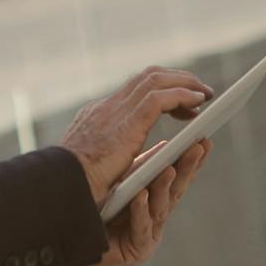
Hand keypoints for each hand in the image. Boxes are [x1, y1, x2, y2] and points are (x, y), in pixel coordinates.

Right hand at [58, 65, 211, 207]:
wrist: (60, 188)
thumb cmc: (72, 184)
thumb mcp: (92, 163)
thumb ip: (108, 152)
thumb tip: (120, 153)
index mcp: (98, 115)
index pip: (134, 89)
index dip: (161, 89)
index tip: (180, 100)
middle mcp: (107, 107)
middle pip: (147, 77)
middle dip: (177, 79)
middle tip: (200, 90)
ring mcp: (115, 113)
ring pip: (156, 80)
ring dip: (185, 83)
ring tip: (205, 94)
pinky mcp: (127, 125)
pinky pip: (161, 98)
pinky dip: (182, 95)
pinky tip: (198, 103)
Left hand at [68, 138, 210, 265]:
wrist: (80, 246)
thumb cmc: (103, 213)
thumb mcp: (125, 184)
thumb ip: (144, 168)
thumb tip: (165, 145)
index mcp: (155, 198)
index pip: (178, 177)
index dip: (191, 160)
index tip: (203, 142)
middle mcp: (156, 215)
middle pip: (176, 189)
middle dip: (188, 168)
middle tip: (197, 148)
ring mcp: (149, 233)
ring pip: (161, 207)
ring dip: (165, 187)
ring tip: (170, 169)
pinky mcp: (137, 248)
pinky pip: (140, 227)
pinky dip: (141, 211)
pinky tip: (142, 196)